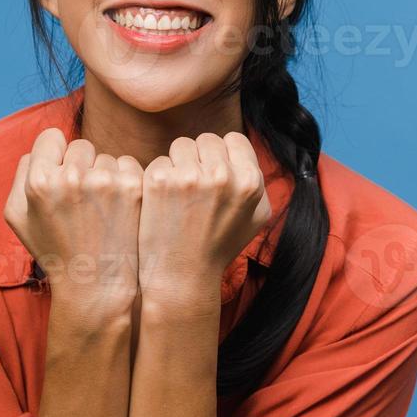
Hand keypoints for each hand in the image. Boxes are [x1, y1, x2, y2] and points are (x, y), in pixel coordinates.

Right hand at [4, 128, 144, 316]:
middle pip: (80, 145)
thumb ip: (22, 173)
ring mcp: (105, 181)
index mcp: (39, 181)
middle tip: (81, 199)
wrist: (97, 283)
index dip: (55, 154)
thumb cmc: (55, 248)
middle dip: (81, 165)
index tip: (61, 173)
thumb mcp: (18, 216)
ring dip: (104, 175)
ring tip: (99, 209)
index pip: (51, 136)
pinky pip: (128, 165)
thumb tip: (42, 147)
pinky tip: (118, 207)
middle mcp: (71, 177)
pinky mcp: (133, 186)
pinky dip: (124, 180)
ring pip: (106, 157)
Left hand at [136, 132, 271, 313]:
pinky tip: (162, 202)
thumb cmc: (219, 247)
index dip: (223, 155)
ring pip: (181, 146)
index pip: (234, 140)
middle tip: (194, 187)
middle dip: (200, 158)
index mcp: (250, 181)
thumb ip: (256, 182)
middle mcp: (222, 175)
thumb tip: (246, 156)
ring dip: (178, 164)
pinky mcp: (159, 181)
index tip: (214, 175)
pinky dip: (159, 177)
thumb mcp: (255, 217)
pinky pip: (160, 161)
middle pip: (207, 140)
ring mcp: (189, 176)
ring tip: (179, 194)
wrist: (182, 277)